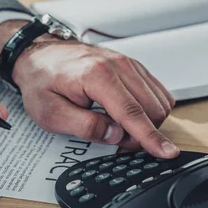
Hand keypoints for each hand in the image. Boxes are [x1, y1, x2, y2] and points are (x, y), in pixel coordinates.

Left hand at [0, 21, 177, 158]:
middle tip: (116, 139)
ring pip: (158, 101)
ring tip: (117, 125)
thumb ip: (85, 127)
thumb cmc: (42, 81)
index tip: (167, 152)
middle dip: (142, 133)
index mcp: (97, 76)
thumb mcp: (51, 113)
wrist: (39, 55)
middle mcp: (118, 65)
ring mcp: (128, 63)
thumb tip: (115, 136)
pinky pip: (156, 92)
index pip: (132, 113)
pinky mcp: (133, 66)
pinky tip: (128, 113)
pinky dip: (149, 108)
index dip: (151, 137)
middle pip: (152, 109)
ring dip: (146, 121)